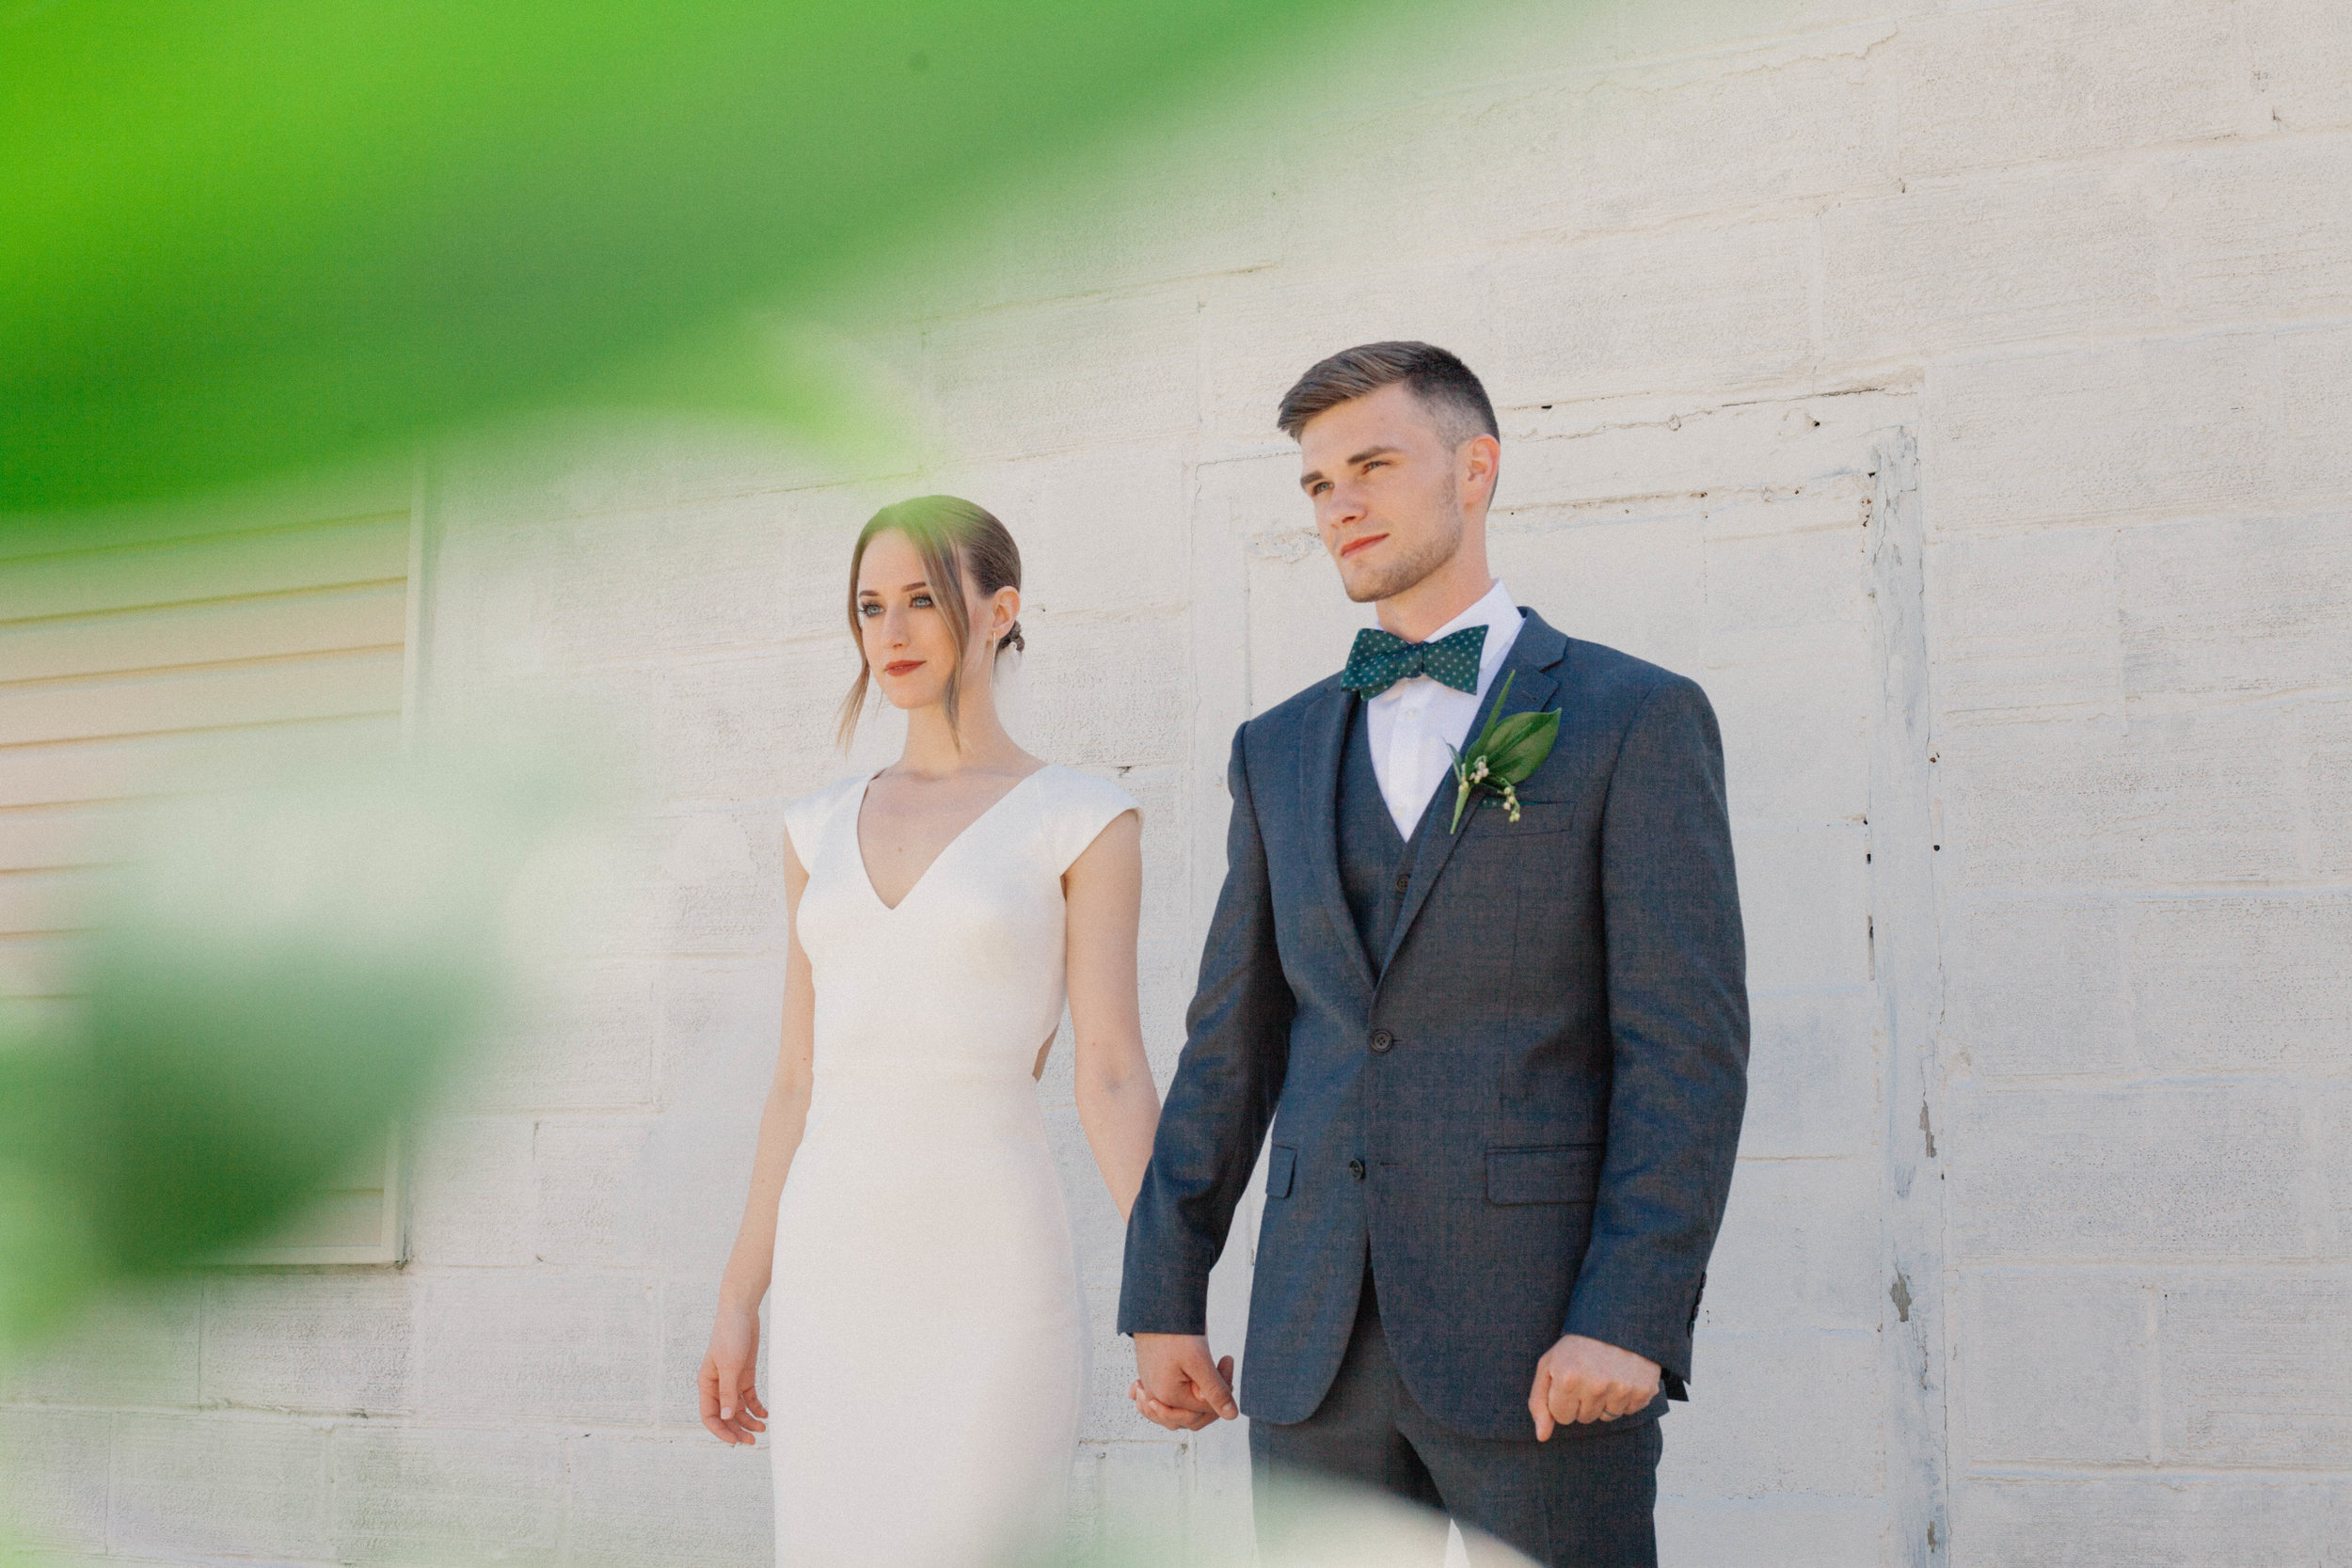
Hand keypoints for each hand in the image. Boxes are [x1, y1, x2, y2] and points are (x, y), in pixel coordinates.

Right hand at [699, 1302, 767, 1445]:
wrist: (741, 1312)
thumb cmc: (730, 1336)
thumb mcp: (729, 1365)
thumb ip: (728, 1392)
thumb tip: (727, 1418)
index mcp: (706, 1384)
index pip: (710, 1416)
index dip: (721, 1431)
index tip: (735, 1441)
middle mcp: (717, 1385)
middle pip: (725, 1415)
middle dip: (737, 1430)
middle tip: (753, 1442)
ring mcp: (731, 1380)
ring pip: (738, 1408)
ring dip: (748, 1421)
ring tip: (762, 1430)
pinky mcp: (744, 1374)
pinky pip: (748, 1397)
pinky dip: (756, 1408)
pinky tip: (765, 1415)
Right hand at [1129, 1333, 1238, 1430]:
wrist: (1154, 1306)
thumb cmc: (1175, 1331)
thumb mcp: (1199, 1361)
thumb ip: (1215, 1391)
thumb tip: (1232, 1415)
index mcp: (1168, 1397)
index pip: (1206, 1408)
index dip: (1223, 1388)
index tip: (1227, 1359)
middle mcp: (1156, 1396)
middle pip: (1191, 1413)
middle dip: (1211, 1394)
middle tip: (1220, 1364)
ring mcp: (1151, 1388)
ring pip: (1177, 1409)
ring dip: (1195, 1398)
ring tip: (1211, 1374)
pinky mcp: (1149, 1377)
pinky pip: (1160, 1399)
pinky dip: (1172, 1396)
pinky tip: (1190, 1381)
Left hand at [1527, 1334, 1659, 1439]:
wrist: (1616, 1322)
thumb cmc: (1577, 1347)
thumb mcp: (1549, 1366)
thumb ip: (1539, 1402)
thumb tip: (1542, 1437)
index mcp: (1568, 1379)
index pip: (1562, 1417)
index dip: (1564, 1401)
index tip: (1569, 1381)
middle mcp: (1596, 1386)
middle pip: (1584, 1419)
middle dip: (1583, 1401)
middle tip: (1588, 1375)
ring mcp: (1622, 1389)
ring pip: (1607, 1417)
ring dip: (1604, 1401)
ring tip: (1605, 1374)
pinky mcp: (1644, 1390)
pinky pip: (1628, 1411)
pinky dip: (1624, 1398)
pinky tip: (1621, 1377)